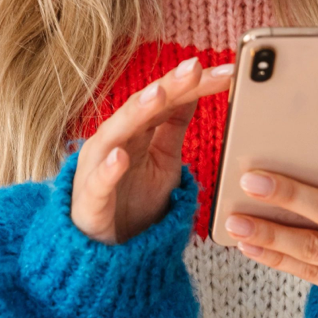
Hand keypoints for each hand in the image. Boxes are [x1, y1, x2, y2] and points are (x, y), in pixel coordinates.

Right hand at [72, 56, 232, 243]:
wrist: (105, 250)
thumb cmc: (132, 200)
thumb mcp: (164, 159)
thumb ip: (174, 125)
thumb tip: (196, 90)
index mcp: (135, 129)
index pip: (166, 99)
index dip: (194, 84)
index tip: (227, 72)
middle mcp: (115, 140)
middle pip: (144, 106)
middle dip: (169, 86)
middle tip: (194, 67)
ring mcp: (98, 167)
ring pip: (117, 132)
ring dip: (136, 112)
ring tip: (159, 95)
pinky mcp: (90, 200)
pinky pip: (98, 182)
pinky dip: (108, 168)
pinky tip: (120, 156)